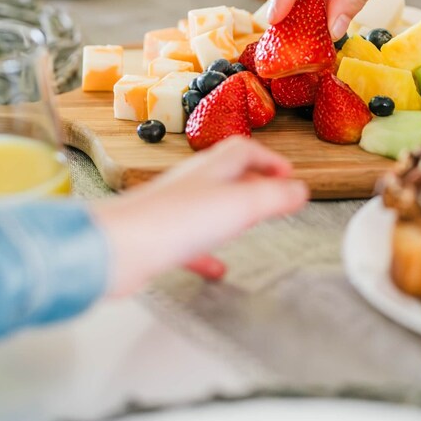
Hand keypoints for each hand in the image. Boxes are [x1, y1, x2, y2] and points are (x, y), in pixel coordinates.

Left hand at [89, 138, 307, 295]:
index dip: (269, 159)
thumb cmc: (174, 221)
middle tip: (273, 195)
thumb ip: (274, 197)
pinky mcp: (160, 239)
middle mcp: (191, 184)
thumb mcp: (240, 205)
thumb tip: (300, 189)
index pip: (244, 150)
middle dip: (253, 182)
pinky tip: (217, 270)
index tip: (287, 173)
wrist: (119, 248)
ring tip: (249, 226)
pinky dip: (208, 253)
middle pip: (226, 174)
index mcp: (211, 169)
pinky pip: (190, 244)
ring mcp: (173, 211)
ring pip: (209, 207)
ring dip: (231, 214)